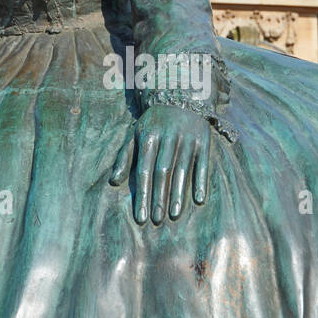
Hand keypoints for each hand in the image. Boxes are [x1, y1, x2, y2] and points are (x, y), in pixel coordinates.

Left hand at [109, 103, 210, 224]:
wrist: (181, 97)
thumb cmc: (154, 123)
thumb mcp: (136, 134)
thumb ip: (124, 157)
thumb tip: (114, 181)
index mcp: (149, 136)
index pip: (144, 170)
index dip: (142, 194)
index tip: (141, 217)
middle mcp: (168, 136)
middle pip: (162, 172)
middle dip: (159, 198)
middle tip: (156, 220)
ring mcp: (187, 138)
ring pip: (182, 170)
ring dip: (178, 194)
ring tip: (173, 215)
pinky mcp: (203, 140)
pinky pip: (203, 164)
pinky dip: (201, 181)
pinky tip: (199, 200)